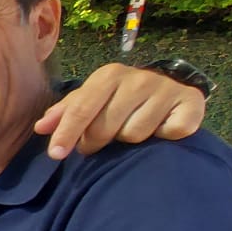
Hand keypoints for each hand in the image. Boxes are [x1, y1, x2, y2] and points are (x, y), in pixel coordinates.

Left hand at [38, 63, 205, 159]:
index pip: (82, 108)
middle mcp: (139, 78)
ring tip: (133, 129)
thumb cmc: (120, 99)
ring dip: (130, 139)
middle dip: (98, 141)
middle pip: (106, 126)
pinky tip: (161, 130)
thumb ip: (66, 112)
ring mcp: (166, 90)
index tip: (56, 155)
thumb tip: (41, 127)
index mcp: (109, 76)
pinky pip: (168, 134)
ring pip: (135, 134)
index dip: (67, 132)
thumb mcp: (92, 100)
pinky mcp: (190, 105)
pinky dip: (162, 137)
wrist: (171, 90)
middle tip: (102, 142)